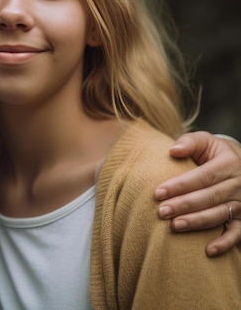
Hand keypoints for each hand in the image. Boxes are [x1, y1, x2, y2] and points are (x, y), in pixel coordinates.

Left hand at [154, 131, 240, 256]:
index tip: (158, 192)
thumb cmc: (214, 151)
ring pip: (220, 215)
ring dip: (197, 222)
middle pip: (209, 197)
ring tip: (175, 226)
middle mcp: (239, 185)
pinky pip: (237, 233)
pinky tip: (208, 250)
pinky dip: (225, 244)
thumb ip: (189, 142)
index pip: (202, 176)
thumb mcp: (205, 140)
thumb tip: (172, 151)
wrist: (240, 162)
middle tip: (161, 212)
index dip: (180, 185)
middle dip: (184, 205)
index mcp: (228, 163)